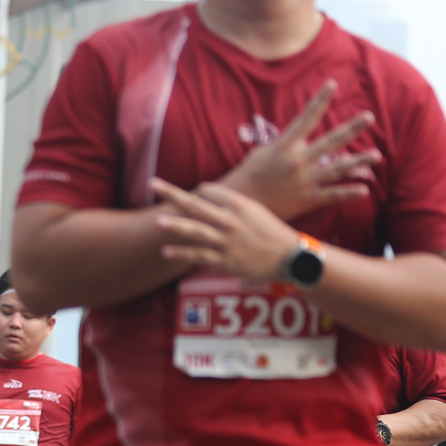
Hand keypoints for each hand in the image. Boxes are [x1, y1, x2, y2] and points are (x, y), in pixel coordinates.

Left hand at [153, 178, 304, 282]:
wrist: (292, 258)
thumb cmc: (272, 232)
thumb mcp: (256, 210)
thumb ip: (231, 202)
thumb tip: (204, 191)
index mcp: (240, 204)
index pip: (210, 191)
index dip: (198, 191)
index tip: (192, 193)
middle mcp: (231, 221)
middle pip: (196, 205)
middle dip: (173, 194)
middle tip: (153, 184)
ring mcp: (227, 242)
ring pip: (196, 232)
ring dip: (176, 226)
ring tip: (157, 222)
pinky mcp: (225, 261)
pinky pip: (200, 256)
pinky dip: (182, 254)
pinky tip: (166, 251)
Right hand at [218, 81, 378, 219]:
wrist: (240, 204)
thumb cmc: (248, 176)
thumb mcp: (262, 153)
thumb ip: (283, 144)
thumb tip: (296, 137)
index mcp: (285, 146)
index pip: (306, 118)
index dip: (320, 100)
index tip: (332, 84)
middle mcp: (298, 161)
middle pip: (331, 141)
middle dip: (352, 128)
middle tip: (369, 116)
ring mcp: (304, 181)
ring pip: (337, 169)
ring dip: (358, 161)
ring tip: (376, 155)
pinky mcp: (306, 200)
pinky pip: (331, 195)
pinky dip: (347, 193)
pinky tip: (364, 189)